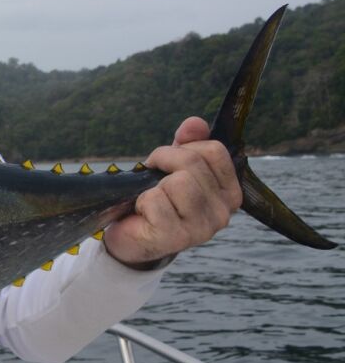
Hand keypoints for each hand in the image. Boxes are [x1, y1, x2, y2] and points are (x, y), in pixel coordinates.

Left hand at [103, 117, 242, 268]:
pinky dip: (142, 200)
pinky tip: (143, 214)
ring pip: (179, 181)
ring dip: (154, 183)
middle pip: (193, 163)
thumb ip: (187, 145)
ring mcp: (203, 228)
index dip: (183, 147)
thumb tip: (195, 123)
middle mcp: (223, 212)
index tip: (167, 160)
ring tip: (149, 196)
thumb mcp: (173, 168)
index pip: (215, 150)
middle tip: (150, 176)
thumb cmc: (157, 200)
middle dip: (163, 160)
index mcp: (230, 193)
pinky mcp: (176, 237)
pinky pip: (156, 200)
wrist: (132, 239)